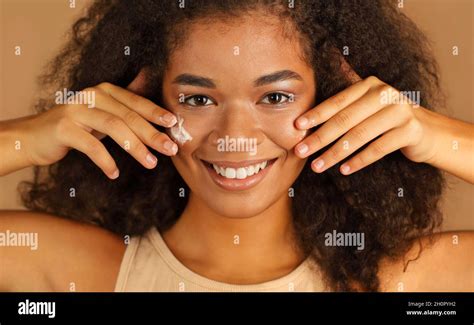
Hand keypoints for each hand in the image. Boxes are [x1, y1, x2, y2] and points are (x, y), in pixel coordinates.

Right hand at [9, 74, 177, 178]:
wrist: (35, 136)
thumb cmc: (77, 127)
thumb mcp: (102, 114)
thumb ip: (125, 107)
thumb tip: (154, 95)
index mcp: (105, 91)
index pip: (136, 102)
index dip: (156, 113)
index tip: (175, 126)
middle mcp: (92, 96)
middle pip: (129, 115)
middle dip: (153, 134)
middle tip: (171, 149)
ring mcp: (77, 110)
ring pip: (114, 128)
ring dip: (135, 147)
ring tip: (151, 163)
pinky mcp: (64, 128)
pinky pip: (91, 146)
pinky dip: (106, 161)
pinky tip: (114, 173)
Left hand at [293, 72, 437, 174]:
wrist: (427, 131)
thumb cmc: (388, 117)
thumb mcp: (369, 100)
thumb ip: (349, 87)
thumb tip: (329, 54)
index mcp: (369, 85)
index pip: (337, 101)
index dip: (316, 114)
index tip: (296, 127)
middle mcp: (384, 94)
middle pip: (345, 119)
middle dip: (319, 137)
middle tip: (300, 152)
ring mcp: (399, 111)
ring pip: (360, 135)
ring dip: (335, 153)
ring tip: (317, 166)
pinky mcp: (410, 131)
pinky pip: (378, 148)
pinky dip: (359, 160)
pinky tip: (343, 170)